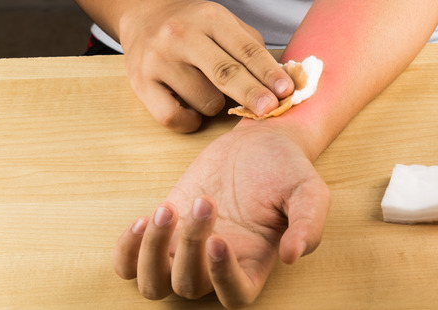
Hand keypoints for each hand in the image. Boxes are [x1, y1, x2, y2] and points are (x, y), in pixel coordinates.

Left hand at [113, 125, 330, 307]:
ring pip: (154, 285)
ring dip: (153, 253)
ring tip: (167, 210)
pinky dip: (128, 251)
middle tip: (205, 201)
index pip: (235, 296)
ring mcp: (186, 251)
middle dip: (190, 246)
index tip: (218, 239)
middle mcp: (217, 266)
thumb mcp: (309, 191)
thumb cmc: (286, 169)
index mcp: (254, 263)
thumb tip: (294, 255)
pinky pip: (129, 265)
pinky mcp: (164, 232)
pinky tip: (145, 220)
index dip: (221, 277)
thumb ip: (309, 223)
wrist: (258, 143)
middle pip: (190, 287)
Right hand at [119, 0, 294, 131]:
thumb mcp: (223, 21)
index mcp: (210, 17)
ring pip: (204, 100)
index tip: (286, 90)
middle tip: (270, 109)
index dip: (268, 73)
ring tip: (208, 89)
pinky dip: (190, 120)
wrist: (143, 11)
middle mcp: (181, 36)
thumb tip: (281, 82)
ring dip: (216, 104)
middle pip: (225, 73)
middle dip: (252, 94)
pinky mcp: (140, 83)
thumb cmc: (195, 24)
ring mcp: (158, 60)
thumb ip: (251, 47)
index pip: (246, 49)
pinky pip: (173, 116)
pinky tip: (194, 109)